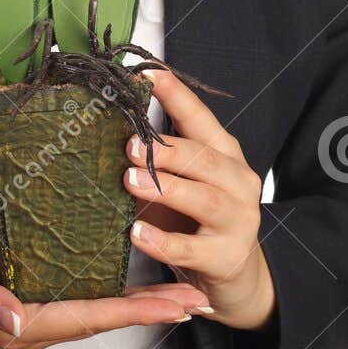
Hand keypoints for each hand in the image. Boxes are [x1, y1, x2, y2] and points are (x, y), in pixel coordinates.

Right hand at [0, 235, 208, 348]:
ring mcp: (25, 317)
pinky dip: (108, 293)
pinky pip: (75, 300)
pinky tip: (124, 280)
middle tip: (199, 299)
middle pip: (101, 319)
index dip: (136, 310)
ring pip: (93, 311)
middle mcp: (28, 327)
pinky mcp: (20, 299)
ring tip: (178, 293)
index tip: (178, 303)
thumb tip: (20, 320)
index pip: (89, 317)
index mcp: (18, 326)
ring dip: (136, 303)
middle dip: (151, 309)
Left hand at [122, 68, 276, 331]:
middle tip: (129, 145)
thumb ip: (159, 156)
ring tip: (130, 181)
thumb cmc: (197, 219)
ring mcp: (238, 221)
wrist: (235, 274)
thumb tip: (109, 123)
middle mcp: (238, 182)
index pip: (201, 120)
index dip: (177, 96)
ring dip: (167, 188)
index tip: (148, 74)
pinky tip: (137, 233)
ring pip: (205, 199)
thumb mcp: (182, 180)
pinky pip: (191, 249)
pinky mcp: (225, 257)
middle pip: (206, 159)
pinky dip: (163, 241)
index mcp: (225, 155)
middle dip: (168, 150)